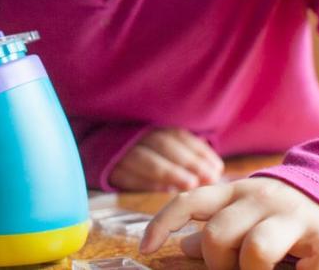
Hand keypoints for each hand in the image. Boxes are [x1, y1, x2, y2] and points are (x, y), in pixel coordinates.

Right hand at [109, 127, 223, 191]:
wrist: (102, 156)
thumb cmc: (146, 157)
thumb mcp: (165, 151)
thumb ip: (188, 157)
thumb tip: (215, 171)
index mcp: (153, 127)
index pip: (178, 135)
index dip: (198, 151)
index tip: (217, 169)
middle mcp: (136, 134)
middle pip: (163, 144)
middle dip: (187, 161)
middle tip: (207, 178)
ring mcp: (121, 150)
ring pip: (144, 158)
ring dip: (168, 171)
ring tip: (190, 185)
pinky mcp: (111, 168)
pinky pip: (127, 174)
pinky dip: (146, 182)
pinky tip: (165, 191)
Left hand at [140, 177, 318, 269]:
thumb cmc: (283, 214)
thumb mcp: (247, 213)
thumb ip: (217, 227)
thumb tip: (182, 245)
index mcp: (237, 190)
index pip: (190, 201)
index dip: (162, 223)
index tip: (145, 248)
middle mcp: (264, 197)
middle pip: (219, 234)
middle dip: (218, 265)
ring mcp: (297, 216)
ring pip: (256, 250)